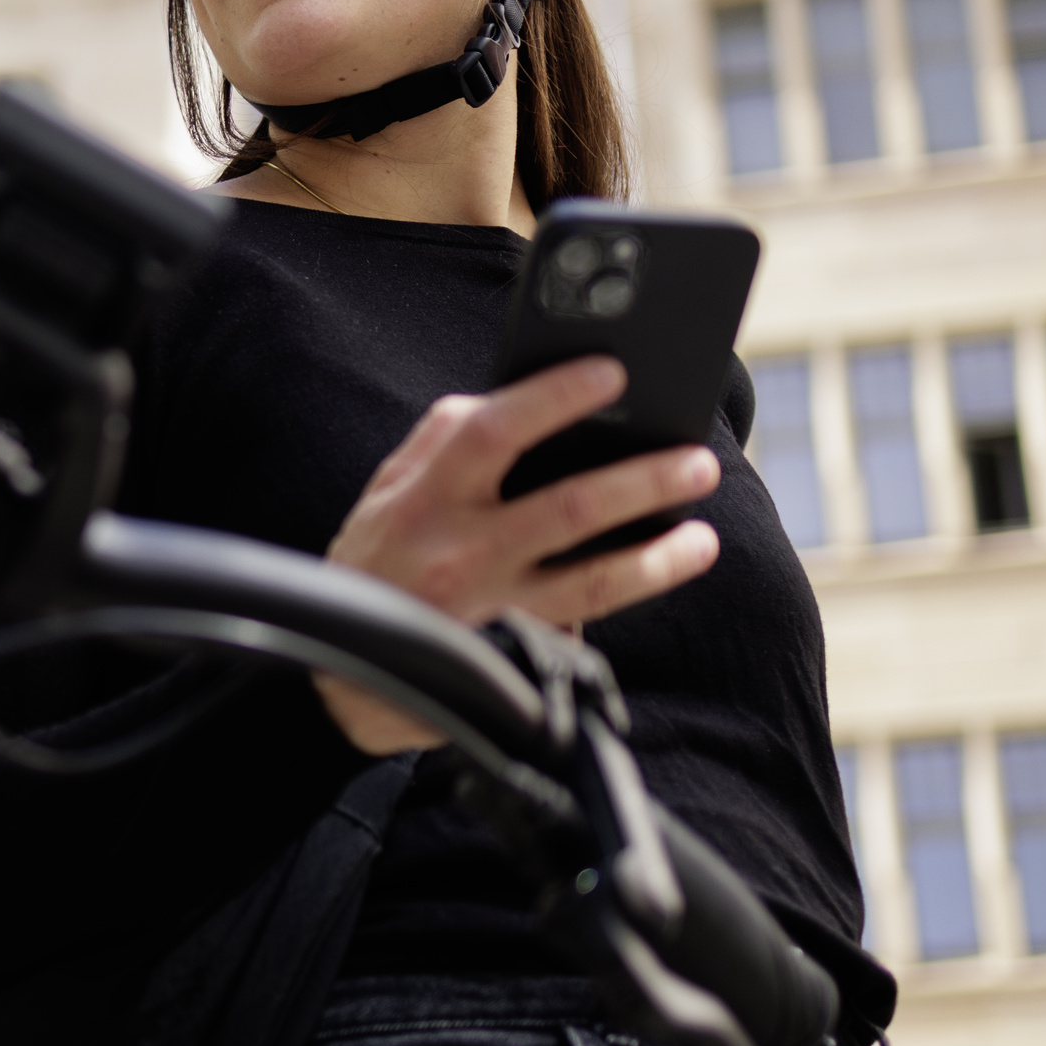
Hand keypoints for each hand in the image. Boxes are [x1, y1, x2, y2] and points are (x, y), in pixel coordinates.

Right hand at [313, 357, 721, 752]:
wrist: (344, 672)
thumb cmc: (377, 562)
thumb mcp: (389, 493)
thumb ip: (444, 444)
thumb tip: (523, 399)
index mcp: (424, 494)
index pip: (495, 429)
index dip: (557, 398)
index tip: (614, 373)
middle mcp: (457, 550)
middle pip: (568, 506)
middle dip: (644, 480)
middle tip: (697, 461)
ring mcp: (489, 608)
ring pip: (592, 579)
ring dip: (658, 555)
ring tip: (701, 536)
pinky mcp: (510, 657)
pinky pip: (582, 623)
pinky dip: (626, 595)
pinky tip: (661, 573)